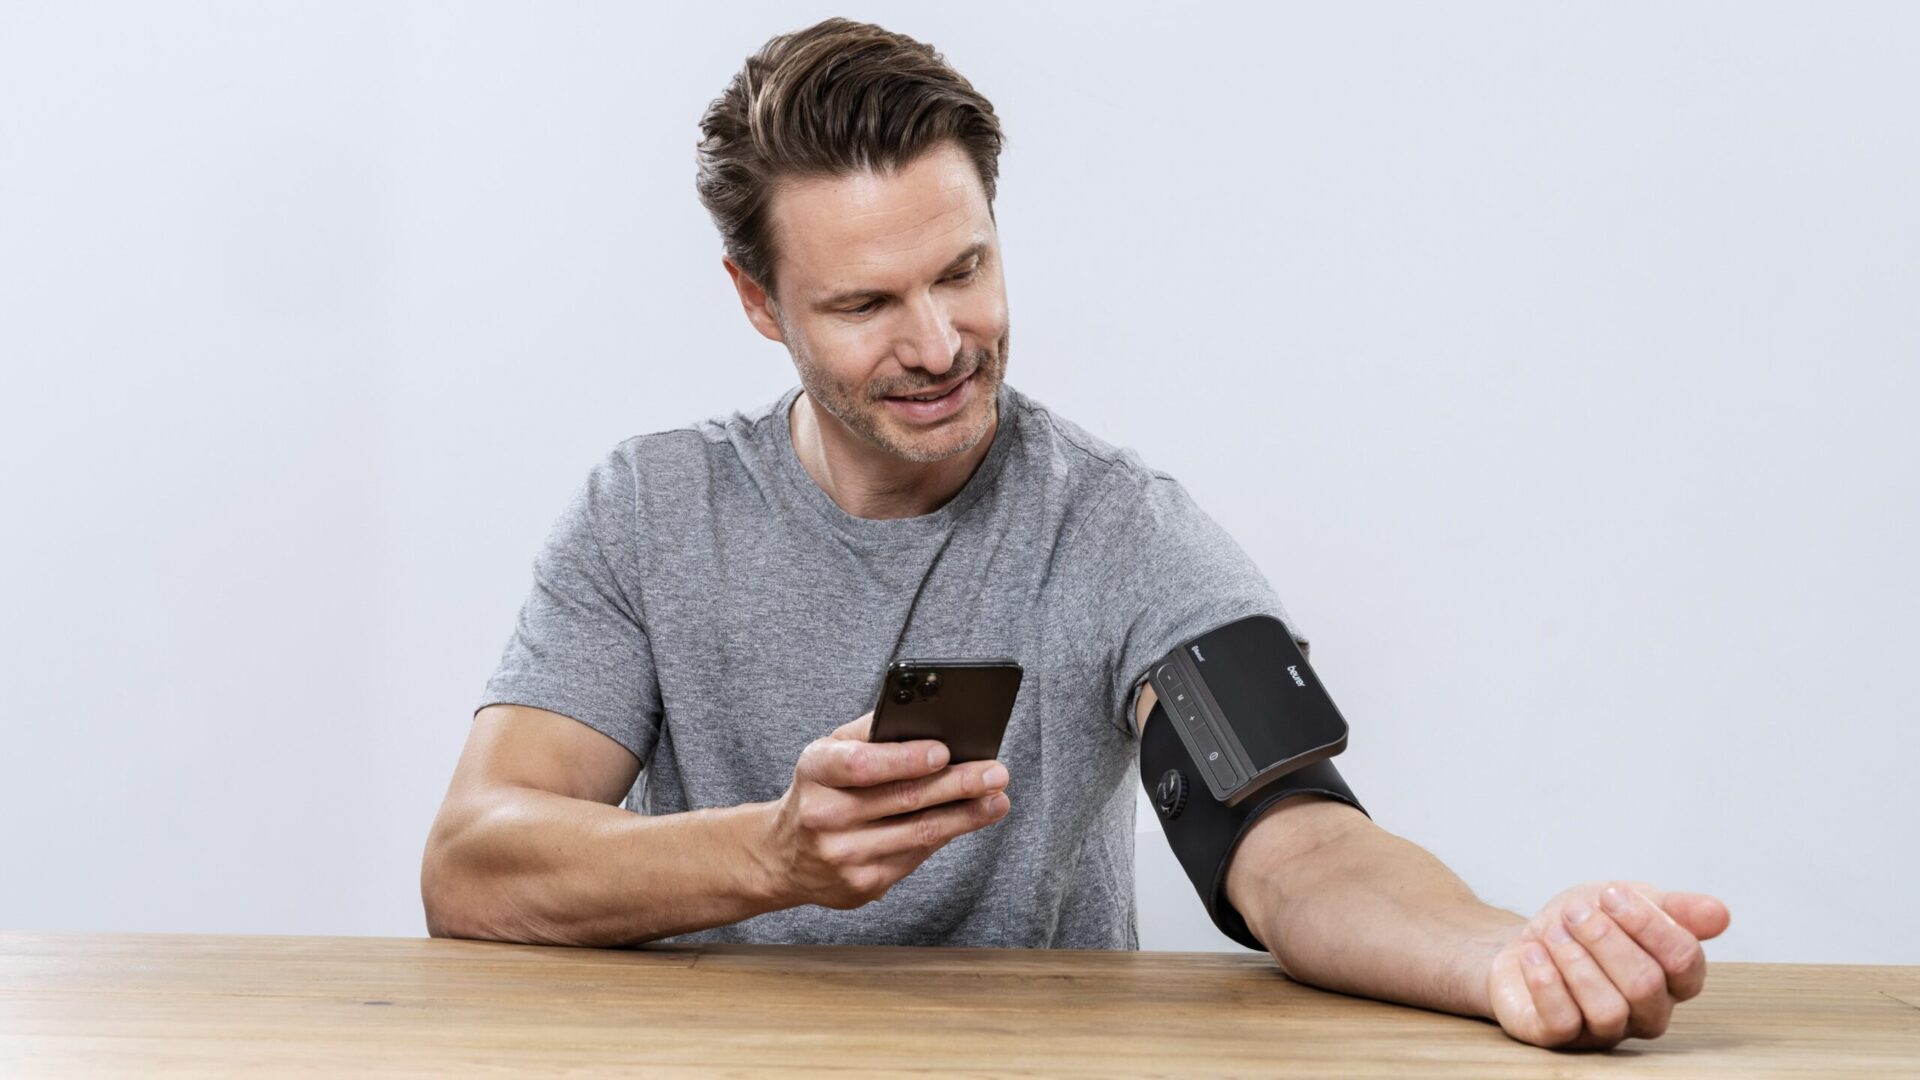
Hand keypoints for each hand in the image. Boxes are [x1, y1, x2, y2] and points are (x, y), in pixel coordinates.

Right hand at [761, 711, 1011, 909]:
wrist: (782, 856)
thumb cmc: (819, 791)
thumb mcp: (828, 753)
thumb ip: (870, 733)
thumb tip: (926, 720)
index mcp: (814, 772)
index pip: (861, 765)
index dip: (904, 758)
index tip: (944, 751)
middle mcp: (823, 816)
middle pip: (902, 799)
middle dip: (957, 784)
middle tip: (995, 773)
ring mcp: (843, 857)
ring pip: (918, 834)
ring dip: (966, 816)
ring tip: (997, 799)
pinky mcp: (862, 886)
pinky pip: (915, 857)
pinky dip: (946, 836)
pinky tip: (968, 821)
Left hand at [1487, 880, 1730, 1048]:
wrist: (1528, 942)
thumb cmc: (1584, 925)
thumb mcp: (1625, 902)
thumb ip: (1673, 908)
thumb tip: (1720, 914)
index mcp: (1672, 979)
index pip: (1684, 960)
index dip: (1648, 924)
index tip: (1611, 894)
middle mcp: (1646, 1013)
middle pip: (1644, 985)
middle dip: (1604, 938)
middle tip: (1575, 912)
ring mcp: (1604, 1031)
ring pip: (1607, 1009)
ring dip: (1574, 959)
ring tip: (1553, 933)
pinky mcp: (1559, 1039)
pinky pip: (1562, 1022)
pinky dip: (1545, 981)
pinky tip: (1533, 954)